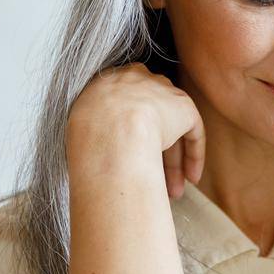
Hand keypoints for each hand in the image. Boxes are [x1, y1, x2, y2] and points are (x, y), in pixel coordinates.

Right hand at [65, 63, 205, 197]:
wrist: (110, 128)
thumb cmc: (87, 136)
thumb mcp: (80, 128)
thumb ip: (95, 135)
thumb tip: (97, 162)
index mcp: (109, 84)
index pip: (124, 112)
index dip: (129, 140)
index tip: (128, 162)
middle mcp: (137, 81)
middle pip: (150, 120)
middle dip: (154, 155)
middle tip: (154, 183)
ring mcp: (161, 91)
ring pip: (171, 130)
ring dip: (173, 163)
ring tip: (174, 193)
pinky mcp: (183, 105)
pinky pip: (192, 130)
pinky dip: (193, 155)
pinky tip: (191, 178)